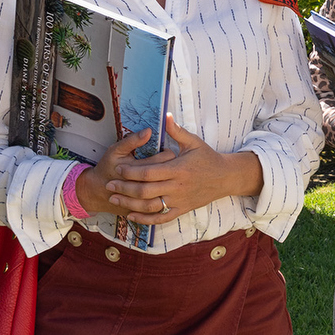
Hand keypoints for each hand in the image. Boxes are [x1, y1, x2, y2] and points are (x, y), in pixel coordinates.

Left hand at [80, 114, 261, 224]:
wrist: (225, 178)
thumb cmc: (208, 158)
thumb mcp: (194, 142)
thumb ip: (177, 131)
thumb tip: (165, 116)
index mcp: (178, 169)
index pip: (148, 172)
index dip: (130, 172)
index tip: (118, 169)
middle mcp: (177, 186)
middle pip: (144, 190)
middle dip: (124, 188)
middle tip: (109, 184)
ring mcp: (179, 200)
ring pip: (150, 206)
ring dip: (130, 203)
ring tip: (115, 198)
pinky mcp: (181, 209)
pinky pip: (161, 217)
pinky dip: (145, 218)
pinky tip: (132, 215)